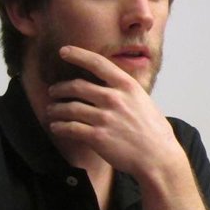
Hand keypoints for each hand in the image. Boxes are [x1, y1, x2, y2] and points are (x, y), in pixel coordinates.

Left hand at [43, 46, 185, 179]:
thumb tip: (114, 84)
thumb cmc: (155, 132)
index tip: (64, 51)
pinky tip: (57, 127)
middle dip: (60, 88)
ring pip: (69, 107)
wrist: (158, 158)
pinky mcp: (97, 137)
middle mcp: (115, 99)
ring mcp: (105, 118)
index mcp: (128, 87)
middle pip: (77, 86)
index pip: (98, 63)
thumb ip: (127, 92)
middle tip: (53, 91)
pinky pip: (70, 127)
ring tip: (52, 111)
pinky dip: (59, 126)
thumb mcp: (145, 102)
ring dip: (56, 109)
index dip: (78, 55)